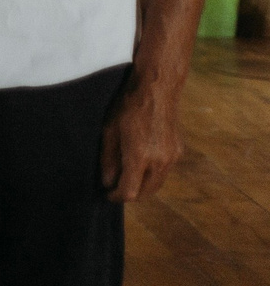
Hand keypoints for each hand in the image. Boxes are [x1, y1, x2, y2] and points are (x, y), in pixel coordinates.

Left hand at [101, 69, 184, 202]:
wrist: (157, 90)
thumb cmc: (128, 107)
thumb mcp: (109, 132)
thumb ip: (109, 160)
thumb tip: (107, 182)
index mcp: (140, 156)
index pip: (129, 191)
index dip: (116, 196)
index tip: (106, 194)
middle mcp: (160, 161)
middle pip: (145, 192)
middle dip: (129, 194)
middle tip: (114, 190)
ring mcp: (172, 158)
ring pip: (157, 184)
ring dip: (142, 186)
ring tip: (126, 179)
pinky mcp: (179, 152)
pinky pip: (164, 172)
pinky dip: (152, 175)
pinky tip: (140, 166)